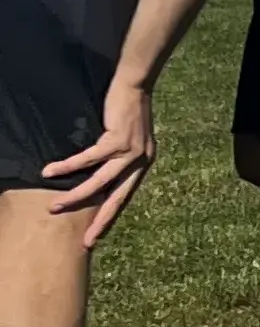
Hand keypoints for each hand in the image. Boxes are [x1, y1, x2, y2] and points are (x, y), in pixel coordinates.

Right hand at [42, 79, 155, 244]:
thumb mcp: (126, 139)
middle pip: (117, 199)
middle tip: (87, 241)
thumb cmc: (126, 110)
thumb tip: (97, 174)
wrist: (135, 85)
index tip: (97, 235)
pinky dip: (68, 167)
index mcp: (143, 165)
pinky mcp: (117, 140)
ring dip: (75, 196)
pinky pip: (88, 159)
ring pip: (99, 182)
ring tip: (55, 207)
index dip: (111, 216)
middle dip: (101, 221)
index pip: (126, 197)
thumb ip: (117, 158)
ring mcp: (131, 152)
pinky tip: (50, 172)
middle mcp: (141, 162)